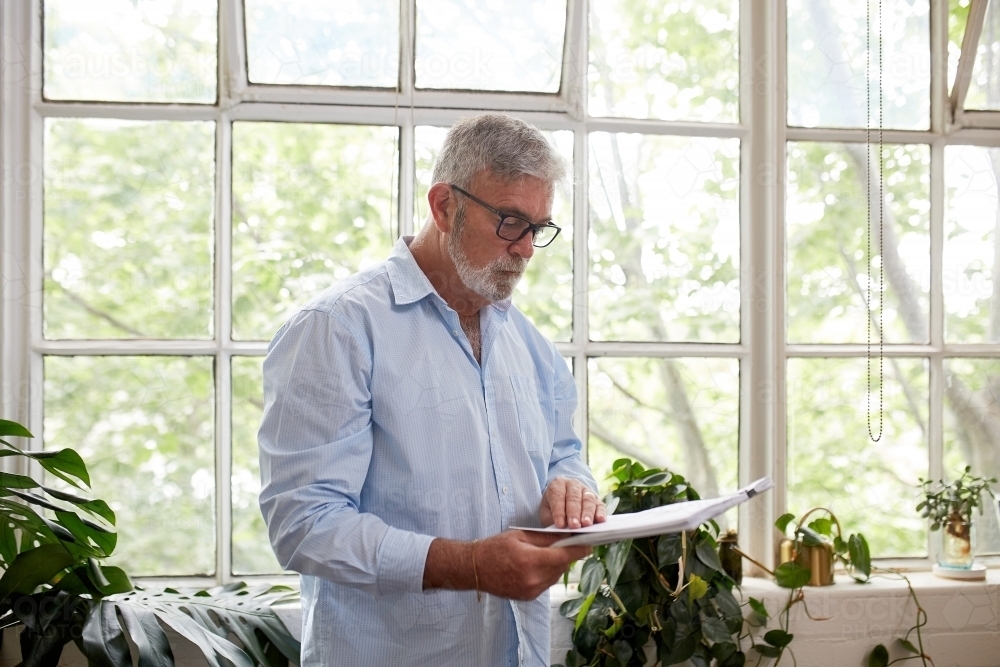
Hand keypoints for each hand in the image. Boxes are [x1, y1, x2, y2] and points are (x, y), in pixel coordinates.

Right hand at [475, 530, 590, 599]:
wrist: (475, 569)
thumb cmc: (495, 548)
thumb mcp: (520, 536)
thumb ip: (545, 538)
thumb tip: (567, 536)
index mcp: (530, 561)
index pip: (563, 557)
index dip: (578, 550)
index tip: (589, 543)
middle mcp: (532, 579)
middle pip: (561, 567)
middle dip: (566, 555)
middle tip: (568, 544)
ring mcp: (530, 591)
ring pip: (555, 576)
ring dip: (556, 565)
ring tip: (549, 554)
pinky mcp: (528, 597)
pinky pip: (546, 583)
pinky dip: (547, 573)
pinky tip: (538, 565)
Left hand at [539, 477, 605, 528]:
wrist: (564, 502)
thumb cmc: (553, 509)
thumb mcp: (547, 514)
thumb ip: (552, 522)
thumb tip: (560, 533)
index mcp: (557, 485)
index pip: (557, 496)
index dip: (559, 511)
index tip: (560, 525)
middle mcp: (572, 485)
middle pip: (574, 498)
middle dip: (574, 513)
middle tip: (574, 526)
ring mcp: (586, 490)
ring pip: (588, 500)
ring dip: (587, 513)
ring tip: (586, 524)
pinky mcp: (597, 499)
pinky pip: (600, 505)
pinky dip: (601, 512)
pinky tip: (600, 520)